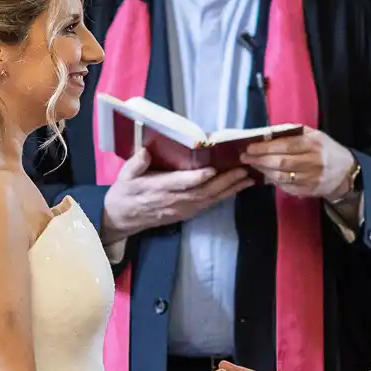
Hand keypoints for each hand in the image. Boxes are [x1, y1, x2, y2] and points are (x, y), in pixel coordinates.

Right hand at [101, 145, 252, 239]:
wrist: (122, 219)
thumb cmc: (124, 193)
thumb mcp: (124, 176)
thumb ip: (136, 164)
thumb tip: (145, 152)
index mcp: (158, 188)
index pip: (181, 183)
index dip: (197, 177)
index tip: (212, 169)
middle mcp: (174, 201)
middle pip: (203, 192)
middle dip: (224, 182)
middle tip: (243, 170)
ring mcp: (181, 209)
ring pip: (209, 200)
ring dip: (230, 190)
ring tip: (248, 179)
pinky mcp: (186, 214)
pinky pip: (208, 206)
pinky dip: (223, 197)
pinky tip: (236, 189)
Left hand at [240, 130, 356, 201]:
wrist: (346, 172)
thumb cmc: (325, 149)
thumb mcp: (314, 135)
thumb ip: (293, 133)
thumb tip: (267, 133)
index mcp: (314, 144)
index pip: (285, 145)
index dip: (265, 147)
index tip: (250, 147)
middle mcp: (313, 161)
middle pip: (281, 162)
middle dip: (259, 160)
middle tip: (245, 157)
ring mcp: (311, 178)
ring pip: (281, 176)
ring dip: (263, 171)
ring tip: (253, 165)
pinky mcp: (309, 191)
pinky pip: (286, 187)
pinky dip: (273, 181)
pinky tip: (265, 175)